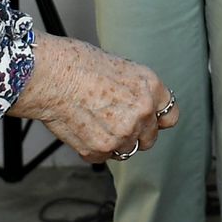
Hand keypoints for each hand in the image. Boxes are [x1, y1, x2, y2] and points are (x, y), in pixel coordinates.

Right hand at [9, 35, 178, 163]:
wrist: (51, 76)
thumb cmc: (79, 65)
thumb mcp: (123, 68)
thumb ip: (139, 91)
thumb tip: (143, 107)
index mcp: (151, 88)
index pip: (170, 116)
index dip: (157, 119)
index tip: (149, 120)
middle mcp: (143, 113)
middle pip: (150, 138)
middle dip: (136, 133)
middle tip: (114, 120)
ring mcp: (123, 134)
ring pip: (126, 150)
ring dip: (114, 141)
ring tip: (94, 120)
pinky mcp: (100, 150)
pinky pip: (103, 156)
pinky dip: (94, 147)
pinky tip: (82, 127)